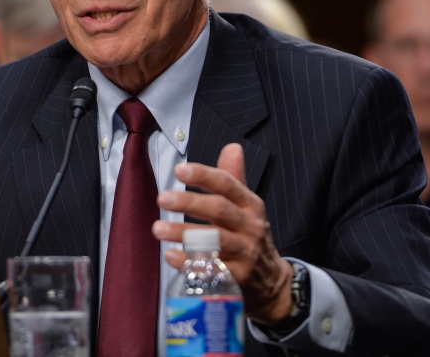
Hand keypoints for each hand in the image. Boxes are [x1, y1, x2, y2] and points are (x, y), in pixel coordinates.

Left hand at [153, 143, 293, 324]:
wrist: (272, 282)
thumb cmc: (249, 235)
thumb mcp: (246, 206)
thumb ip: (234, 178)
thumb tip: (232, 146)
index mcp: (250, 204)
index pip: (227, 184)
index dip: (204, 175)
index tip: (179, 170)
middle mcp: (250, 226)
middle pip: (220, 210)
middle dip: (190, 203)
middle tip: (162, 198)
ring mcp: (245, 253)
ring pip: (215, 241)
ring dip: (185, 234)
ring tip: (157, 228)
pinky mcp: (238, 278)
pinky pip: (212, 270)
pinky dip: (190, 263)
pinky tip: (170, 255)